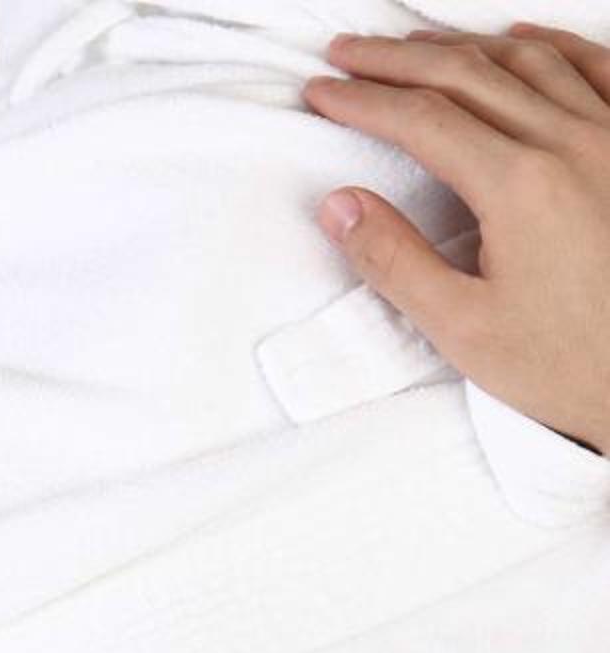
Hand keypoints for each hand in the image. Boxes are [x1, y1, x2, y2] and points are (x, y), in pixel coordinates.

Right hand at [304, 24, 609, 452]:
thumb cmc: (569, 363)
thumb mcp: (462, 328)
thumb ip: (394, 260)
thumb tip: (340, 205)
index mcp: (520, 186)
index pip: (423, 119)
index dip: (363, 99)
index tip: (321, 93)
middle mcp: (572, 144)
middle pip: (469, 74)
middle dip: (398, 58)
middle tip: (347, 52)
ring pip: (530, 60)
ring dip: (463, 45)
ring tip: (416, 46)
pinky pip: (600, 69)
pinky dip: (553, 45)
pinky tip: (521, 39)